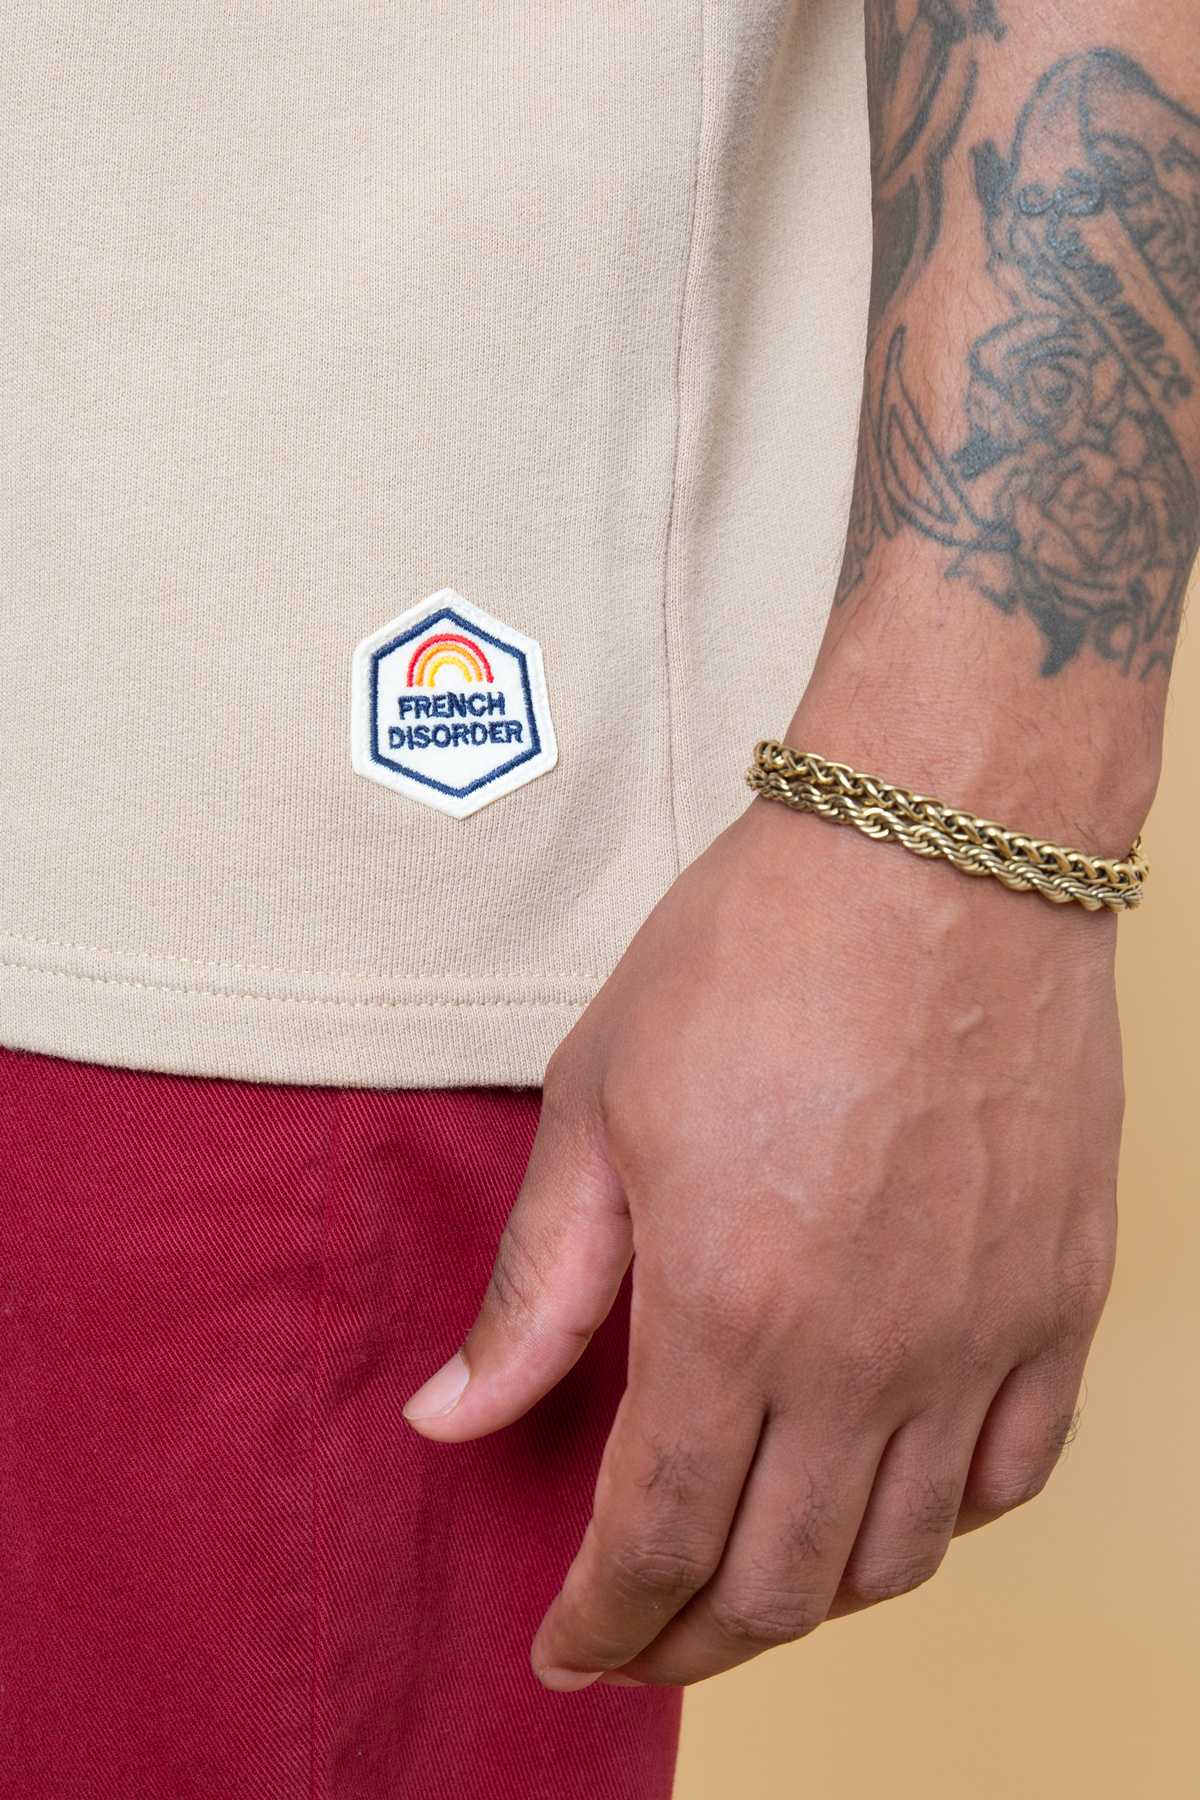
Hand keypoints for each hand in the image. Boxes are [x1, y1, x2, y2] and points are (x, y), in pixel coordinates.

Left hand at [402, 795, 1121, 1687]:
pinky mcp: (1061, 1293)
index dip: (603, 1621)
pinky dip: (941, 1520)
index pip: (658, 1539)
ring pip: (900, 1554)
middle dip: (691, 1640)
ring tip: (748, 1572)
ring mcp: (981, 1333)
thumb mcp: (597, 1108)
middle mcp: (868, 1355)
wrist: (936, 856)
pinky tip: (886, 1491)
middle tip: (641, 1632)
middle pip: (779, 1584)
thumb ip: (534, 1292)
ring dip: (810, 1596)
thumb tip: (452, 1421)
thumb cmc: (754, 955)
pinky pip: (1014, 1472)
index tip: (569, 1647)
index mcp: (731, 1310)